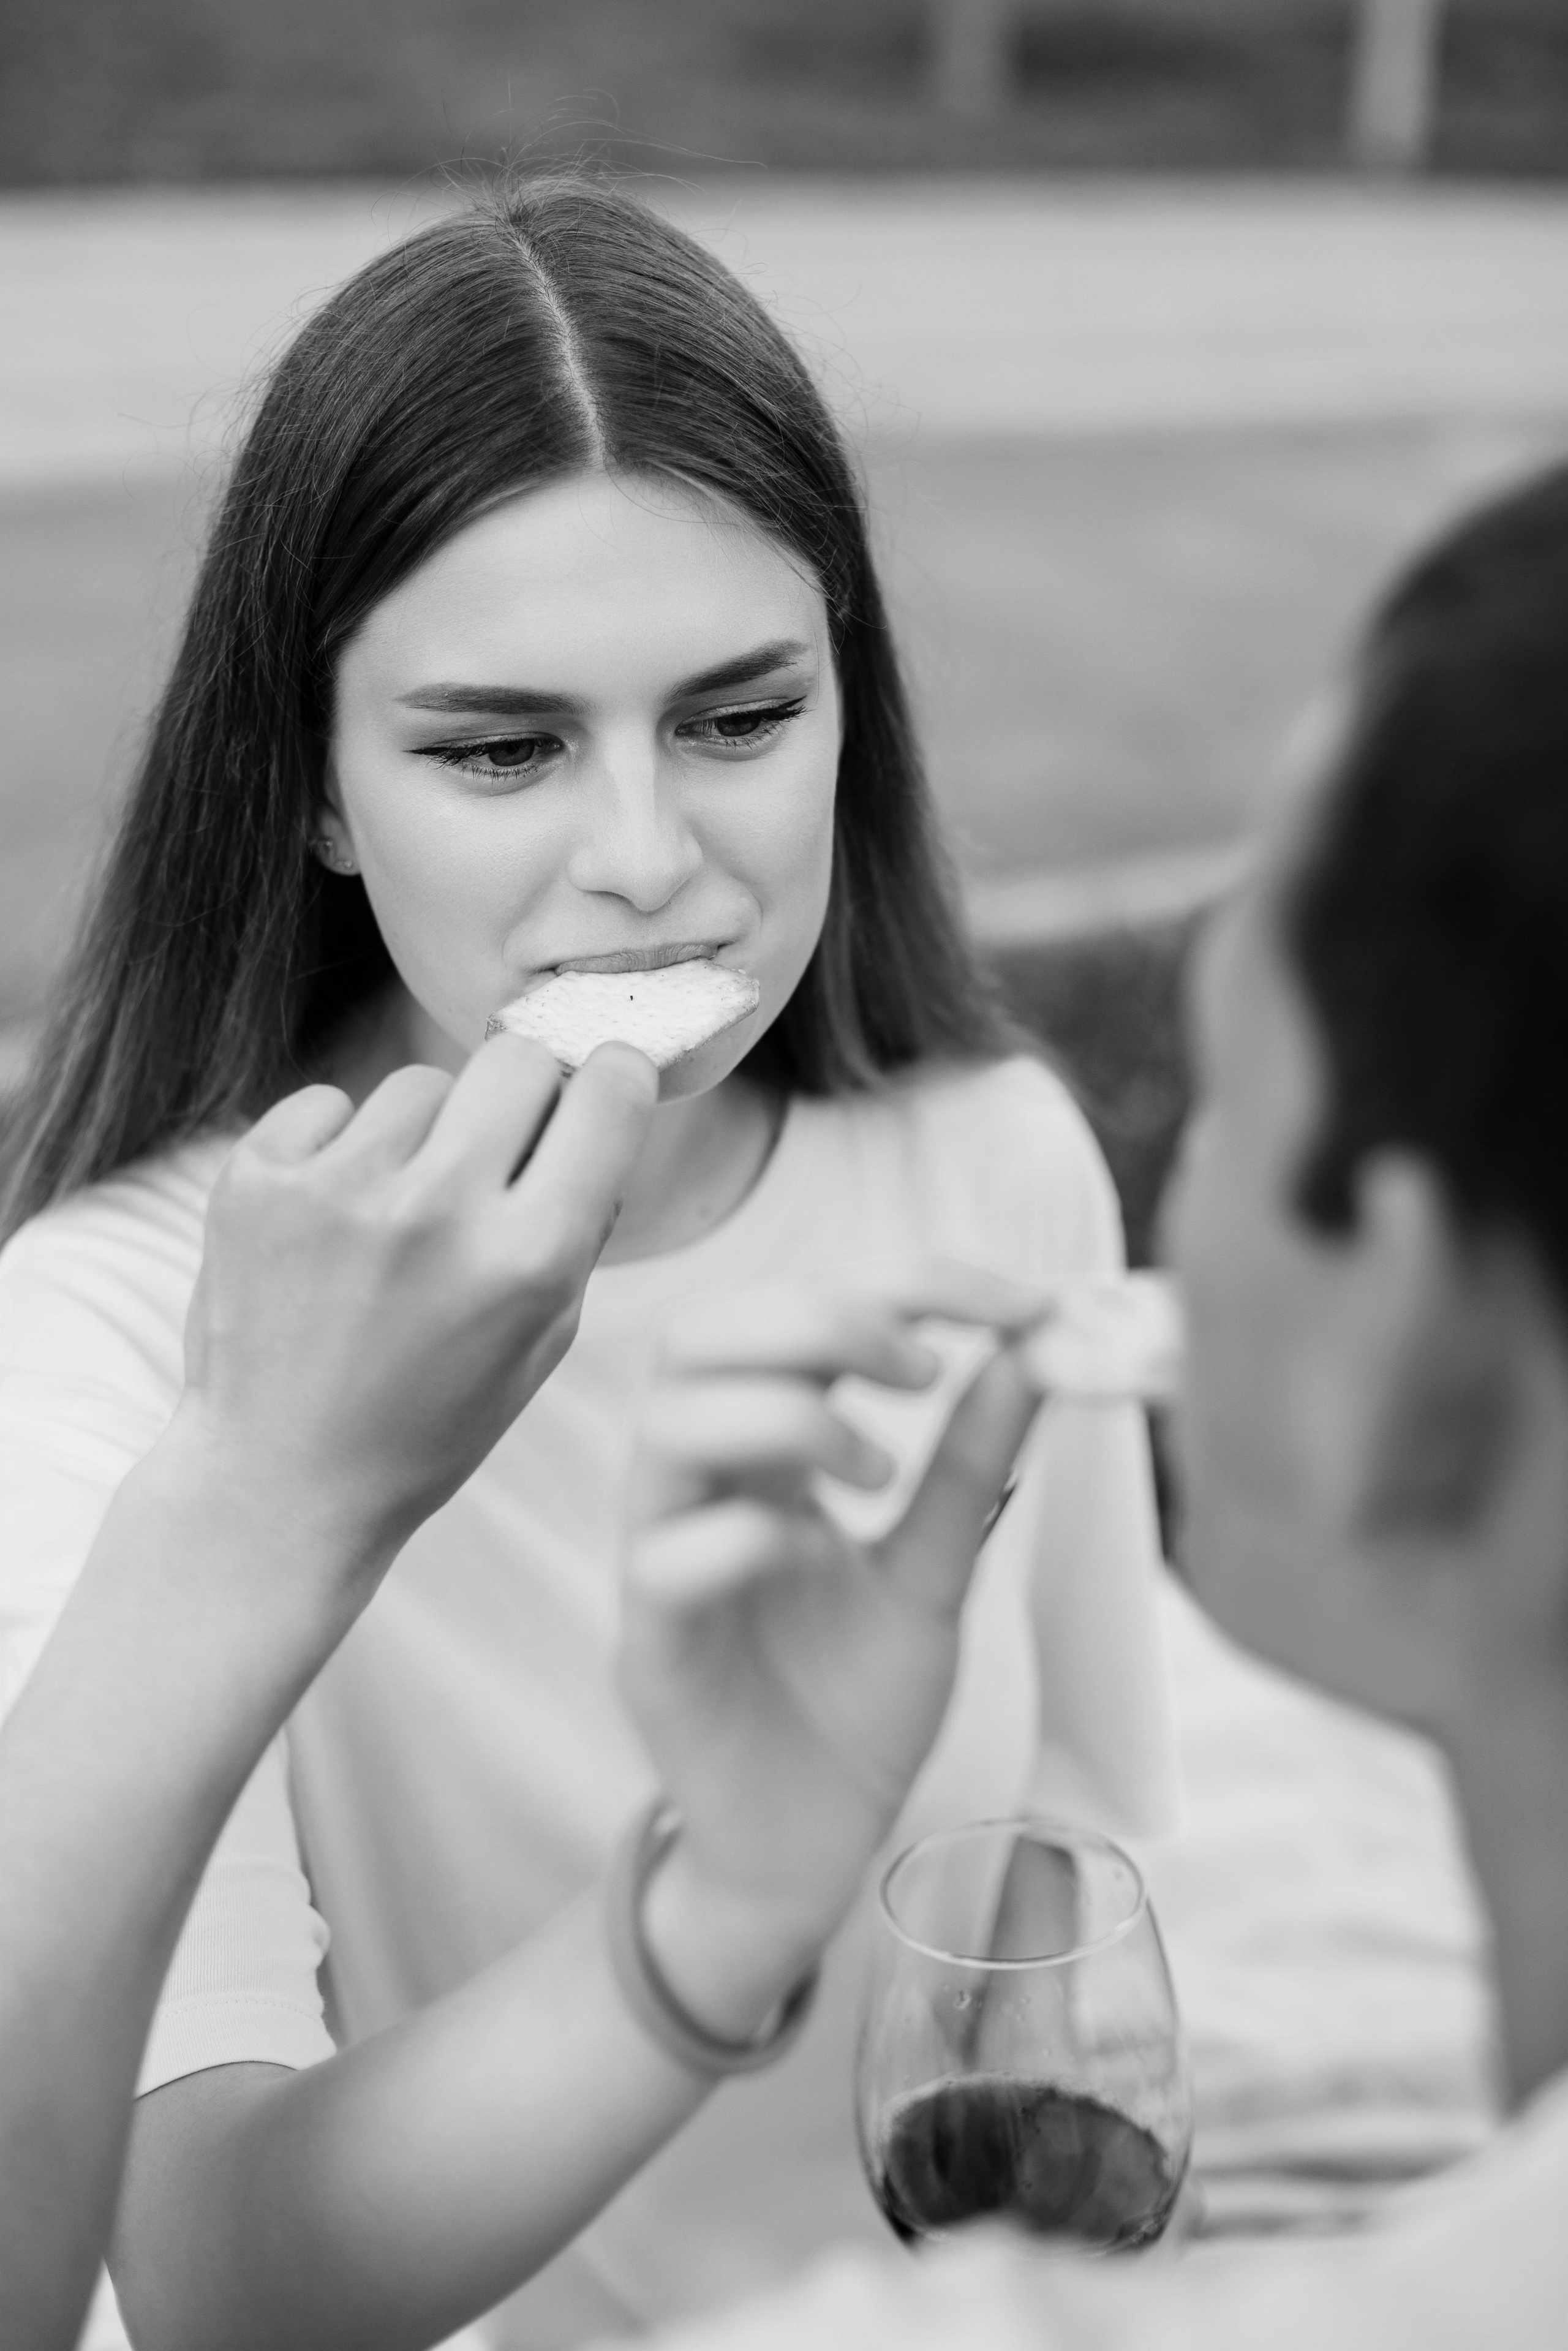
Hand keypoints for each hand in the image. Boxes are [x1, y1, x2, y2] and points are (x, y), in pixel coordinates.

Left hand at [172, 1036, 656, 1572]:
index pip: (607, 1096)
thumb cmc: (430, 1416)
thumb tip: (598, 1103)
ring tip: (398, 1218)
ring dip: (424, 1134)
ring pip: (421, 1083)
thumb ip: (579, 1222)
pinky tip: (333, 1222)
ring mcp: (337, 1190)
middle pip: (517, 1058)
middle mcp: (436, 1212)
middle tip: (498, 1153)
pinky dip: (340, 1149)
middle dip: (523, 1094)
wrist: (283, 1477)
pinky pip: (329, 1104)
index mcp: (526, 1260)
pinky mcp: (257, 1180)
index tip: (604, 1081)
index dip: (615, 1078)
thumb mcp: (544, 1339)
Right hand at [618, 1263, 1047, 2021]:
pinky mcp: (651, 1650)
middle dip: (820, 1321)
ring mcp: (661, 1559)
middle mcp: (700, 1484)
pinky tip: (813, 1556)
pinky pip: (664, 1559)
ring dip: (786, 1415)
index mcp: (764, 1448)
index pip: (800, 1307)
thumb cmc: (854, 1701)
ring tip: (880, 1470)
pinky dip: (745, 1533)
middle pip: (701, 1335)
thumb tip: (1034, 1344)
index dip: (905, 1283)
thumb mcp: (935, 1571)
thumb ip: (970, 1464)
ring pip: (669, 1425)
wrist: (815, 1847)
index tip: (1017, 1302)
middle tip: (922, 1369)